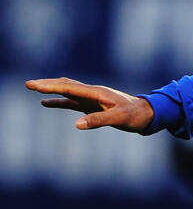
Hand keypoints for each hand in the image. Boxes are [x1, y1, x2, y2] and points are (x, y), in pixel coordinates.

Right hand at [25, 78, 153, 131]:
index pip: (70, 87)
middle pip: (66, 85)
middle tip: (28, 84)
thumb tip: (77, 124)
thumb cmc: (135, 116)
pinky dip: (59, 101)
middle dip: (47, 84)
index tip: (35, 85)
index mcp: (97, 93)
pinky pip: (72, 101)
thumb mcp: (118, 119)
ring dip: (51, 90)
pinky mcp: (93, 105)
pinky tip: (47, 103)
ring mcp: (92, 98)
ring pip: (67, 91)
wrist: (147, 113)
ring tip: (33, 88)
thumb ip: (98, 120)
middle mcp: (93, 93)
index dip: (51, 86)